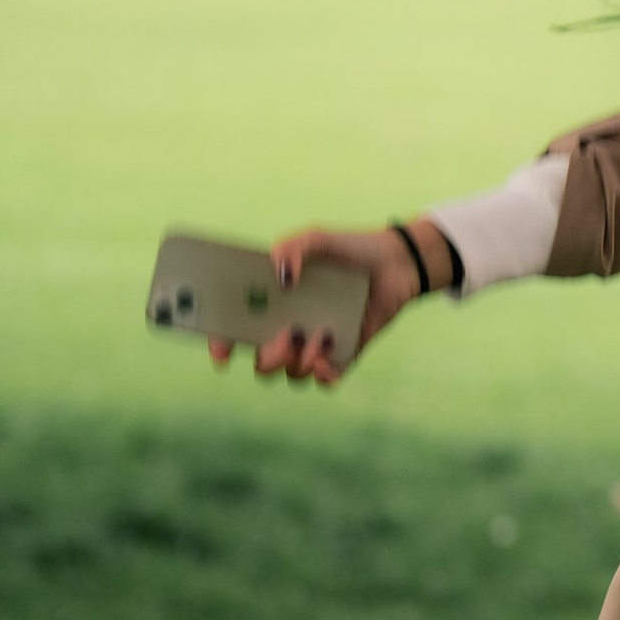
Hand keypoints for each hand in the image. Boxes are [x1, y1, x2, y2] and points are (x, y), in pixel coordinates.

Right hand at [207, 225, 428, 386]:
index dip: (222, 345)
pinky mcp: (345, 353)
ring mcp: (316, 344)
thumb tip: (281, 278)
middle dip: (269, 357)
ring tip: (322, 335)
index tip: (223, 352)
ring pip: (292, 373)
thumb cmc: (351, 249)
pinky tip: (330, 358)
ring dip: (300, 363)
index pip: (235, 330)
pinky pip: (327, 380)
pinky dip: (325, 376)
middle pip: (262, 362)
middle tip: (289, 334)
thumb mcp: (316, 239)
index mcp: (273, 303)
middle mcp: (289, 327)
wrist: (397, 262)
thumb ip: (292, 249)